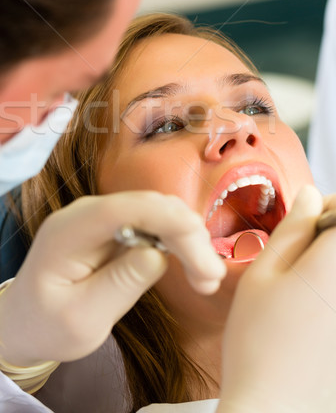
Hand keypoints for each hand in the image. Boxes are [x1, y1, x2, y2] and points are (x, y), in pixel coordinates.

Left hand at [0, 191, 225, 365]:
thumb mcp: (81, 319)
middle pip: (148, 205)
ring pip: (157, 210)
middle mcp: (86, 213)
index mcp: (69, 230)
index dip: (168, 220)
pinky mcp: (114, 227)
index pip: (124, 208)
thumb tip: (157, 255)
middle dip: (186, 234)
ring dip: (187, 238)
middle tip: (211, 279)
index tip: (201, 255)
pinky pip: (153, 223)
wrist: (23, 322)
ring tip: (206, 279)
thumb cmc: (46, 325)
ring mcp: (101, 217)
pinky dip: (177, 242)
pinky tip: (192, 267)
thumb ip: (118, 285)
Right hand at [218, 185, 335, 412]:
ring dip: (329, 260)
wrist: (273, 409)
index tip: (308, 218)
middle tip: (303, 250)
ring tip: (308, 281)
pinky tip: (315, 308)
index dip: (328, 206)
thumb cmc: (259, 342)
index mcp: (335, 263)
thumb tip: (310, 195)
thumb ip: (292, 228)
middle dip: (330, 232)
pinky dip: (329, 288)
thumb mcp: (263, 274)